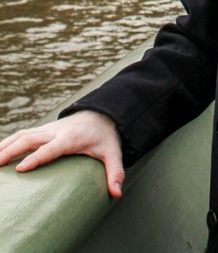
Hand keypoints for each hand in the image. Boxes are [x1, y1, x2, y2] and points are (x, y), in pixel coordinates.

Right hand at [0, 110, 124, 197]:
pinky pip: (23, 134)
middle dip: (12, 150)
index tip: (20, 169)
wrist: (102, 114)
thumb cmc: (105, 137)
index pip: (51, 148)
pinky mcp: (43, 130)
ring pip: (23, 134)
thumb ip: (115, 172)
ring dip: (6, 145)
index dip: (36, 158)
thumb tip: (116, 194)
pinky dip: (9, 141)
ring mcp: (48, 129)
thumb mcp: (113, 153)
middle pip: (31, 138)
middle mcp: (57, 131)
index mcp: (71, 138)